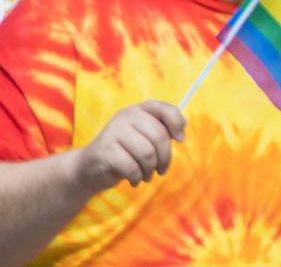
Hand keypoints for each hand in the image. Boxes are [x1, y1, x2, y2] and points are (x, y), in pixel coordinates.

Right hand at [71, 101, 185, 194]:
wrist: (88, 168)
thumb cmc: (124, 152)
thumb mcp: (144, 137)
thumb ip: (162, 129)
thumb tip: (183, 126)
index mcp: (138, 109)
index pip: (165, 109)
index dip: (177, 124)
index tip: (180, 140)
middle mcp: (125, 116)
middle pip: (159, 136)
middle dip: (165, 158)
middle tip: (161, 169)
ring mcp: (113, 132)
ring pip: (147, 154)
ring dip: (151, 170)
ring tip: (146, 175)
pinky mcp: (104, 151)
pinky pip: (132, 167)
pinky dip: (137, 177)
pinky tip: (134, 180)